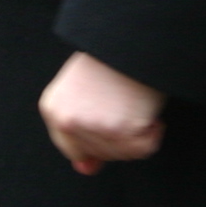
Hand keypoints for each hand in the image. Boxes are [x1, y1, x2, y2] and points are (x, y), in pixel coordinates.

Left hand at [39, 50, 165, 172]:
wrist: (131, 37)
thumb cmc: (110, 60)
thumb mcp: (83, 91)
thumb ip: (79, 133)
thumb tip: (86, 170)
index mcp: (52, 109)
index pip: (72, 149)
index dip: (96, 139)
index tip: (109, 121)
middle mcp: (68, 121)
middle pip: (99, 154)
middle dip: (117, 136)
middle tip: (124, 104)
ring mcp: (94, 126)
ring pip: (122, 153)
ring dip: (136, 133)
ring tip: (135, 103)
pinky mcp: (121, 129)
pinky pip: (144, 147)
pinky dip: (153, 132)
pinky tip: (149, 110)